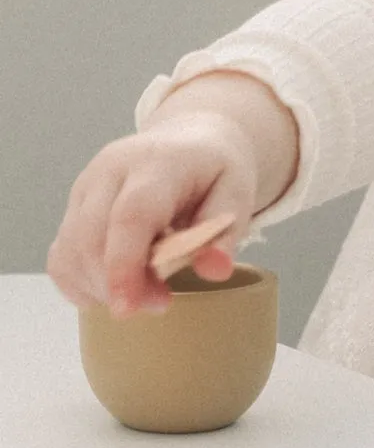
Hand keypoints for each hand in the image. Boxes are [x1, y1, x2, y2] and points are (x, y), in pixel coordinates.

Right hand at [46, 117, 253, 317]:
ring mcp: (87, 186)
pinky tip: (112, 288)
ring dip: (98, 287)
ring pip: (71, 248)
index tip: (129, 308)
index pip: (130, 215)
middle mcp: (111, 170)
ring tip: (142, 295)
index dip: (124, 265)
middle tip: (158, 304)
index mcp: (158, 163)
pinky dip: (79, 281)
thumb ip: (225, 233)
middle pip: (92, 236)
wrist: (190, 138)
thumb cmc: (214, 169)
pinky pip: (62, 254)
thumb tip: (215, 269)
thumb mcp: (238, 193)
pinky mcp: (74, 205)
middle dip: (116, 285)